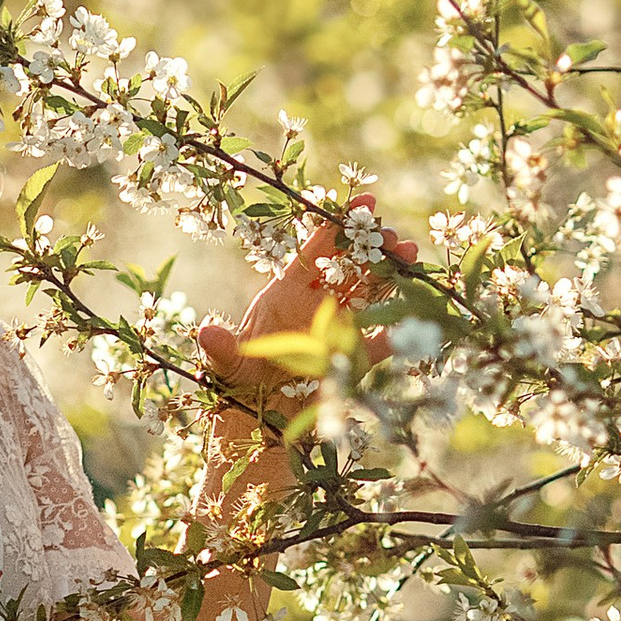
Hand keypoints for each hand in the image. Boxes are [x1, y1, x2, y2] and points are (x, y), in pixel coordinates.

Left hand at [195, 196, 413, 435]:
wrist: (260, 416)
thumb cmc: (240, 381)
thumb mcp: (227, 364)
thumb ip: (221, 348)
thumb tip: (205, 333)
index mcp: (286, 292)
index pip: (315, 250)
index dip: (338, 226)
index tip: (363, 205)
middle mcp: (316, 303)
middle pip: (350, 265)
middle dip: (373, 247)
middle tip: (393, 236)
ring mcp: (338, 327)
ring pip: (371, 292)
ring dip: (391, 274)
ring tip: (412, 257)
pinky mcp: (354, 357)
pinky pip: (380, 340)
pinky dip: (397, 330)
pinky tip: (415, 317)